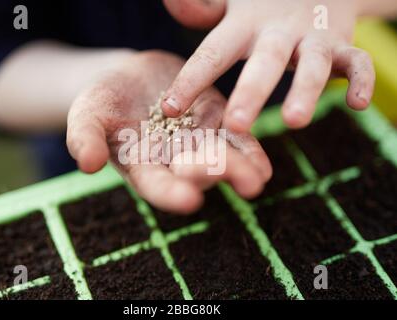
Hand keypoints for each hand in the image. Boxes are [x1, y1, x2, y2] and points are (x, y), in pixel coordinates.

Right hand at [66, 50, 271, 212]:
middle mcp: (174, 162)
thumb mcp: (86, 114)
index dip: (171, 193)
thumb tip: (87, 164)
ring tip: (256, 179)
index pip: (157, 186)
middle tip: (230, 178)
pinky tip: (262, 163)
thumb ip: (85, 138)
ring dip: (240, 170)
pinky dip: (249, 150)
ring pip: (222, 161)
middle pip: (196, 175)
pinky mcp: (217, 121)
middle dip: (213, 177)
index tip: (188, 201)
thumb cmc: (103, 100)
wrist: (130, 78)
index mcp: (143, 167)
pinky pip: (236, 139)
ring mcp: (199, 143)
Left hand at [162, 0, 374, 130]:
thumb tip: (170, 3)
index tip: (170, 108)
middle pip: (263, 62)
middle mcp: (278, 32)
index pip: (213, 53)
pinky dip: (363, 80)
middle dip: (250, 93)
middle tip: (235, 124)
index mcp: (243, 25)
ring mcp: (313, 37)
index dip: (191, 80)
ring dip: (306, 91)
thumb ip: (202, 9)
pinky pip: (358, 61)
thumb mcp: (230, 4)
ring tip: (294, 122)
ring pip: (313, 64)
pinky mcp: (342, 45)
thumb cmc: (259, 5)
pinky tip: (358, 105)